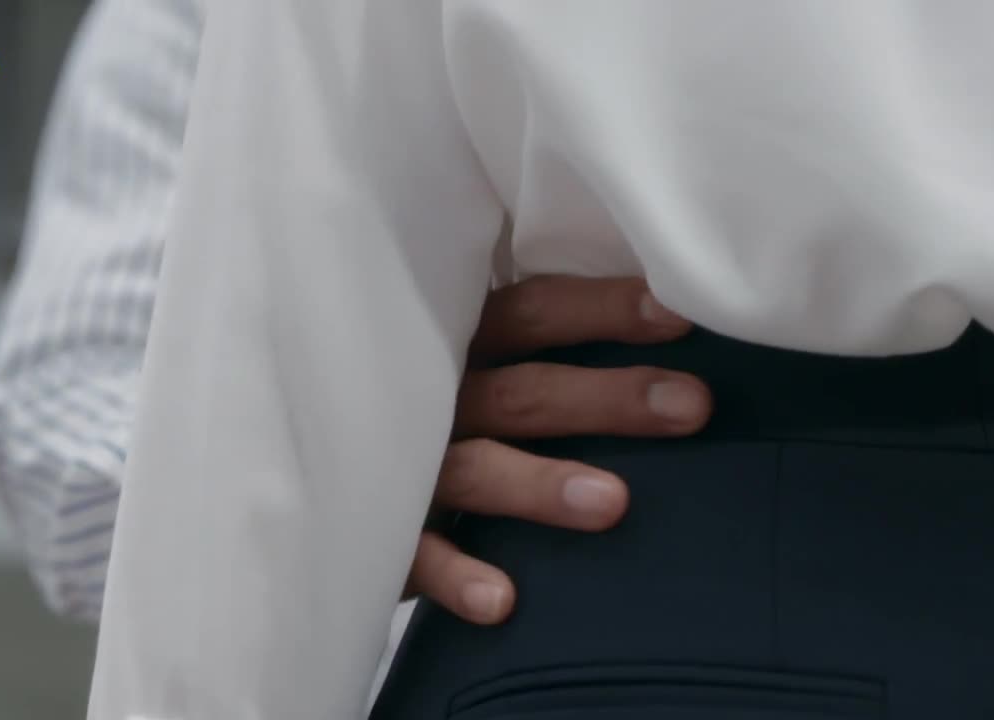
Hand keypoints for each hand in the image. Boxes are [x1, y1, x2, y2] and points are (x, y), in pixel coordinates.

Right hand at [404, 276, 711, 623]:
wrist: (303, 466)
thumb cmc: (426, 407)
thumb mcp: (469, 363)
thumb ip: (537, 353)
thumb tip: (668, 336)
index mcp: (460, 343)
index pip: (533, 312)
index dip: (603, 312)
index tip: (679, 318)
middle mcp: (433, 397)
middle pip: (524, 392)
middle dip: (607, 398)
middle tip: (691, 406)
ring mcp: (403, 465)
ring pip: (476, 470)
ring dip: (540, 485)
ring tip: (614, 504)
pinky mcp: (380, 532)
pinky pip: (415, 555)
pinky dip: (454, 574)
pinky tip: (501, 601)